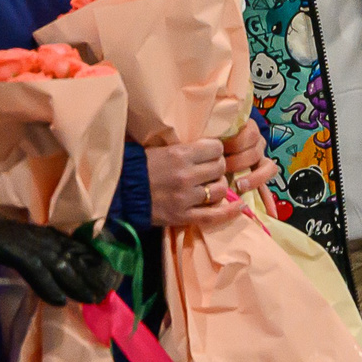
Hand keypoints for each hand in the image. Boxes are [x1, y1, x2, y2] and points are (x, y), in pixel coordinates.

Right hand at [0, 180, 115, 304]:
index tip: (109, 276)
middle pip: (74, 256)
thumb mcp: (20, 241)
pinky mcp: (14, 251)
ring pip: (61, 265)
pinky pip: (35, 271)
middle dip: (92, 276)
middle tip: (107, 295)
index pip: (76, 247)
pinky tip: (57, 301)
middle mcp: (42, 235)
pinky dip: (47, 286)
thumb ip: (36, 251)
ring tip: (91, 300)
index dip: (93, 262)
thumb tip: (50, 269)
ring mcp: (29, 242)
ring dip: (77, 284)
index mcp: (44, 232)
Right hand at [147, 126, 278, 229]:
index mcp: (180, 154)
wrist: (121, 192)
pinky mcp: (183, 216)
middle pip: (220, 167)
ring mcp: (186, 198)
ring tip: (211, 185)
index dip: (216, 150)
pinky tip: (240, 206)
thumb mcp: (162, 149)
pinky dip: (229, 212)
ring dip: (219, 186)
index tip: (211, 153)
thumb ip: (186, 149)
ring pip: (219, 189)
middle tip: (210, 169)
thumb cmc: (141, 166)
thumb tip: (210, 145)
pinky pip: (213, 216)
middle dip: (218, 167)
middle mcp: (186, 175)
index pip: (215, 148)